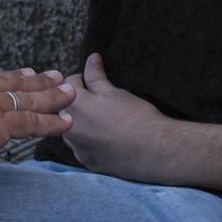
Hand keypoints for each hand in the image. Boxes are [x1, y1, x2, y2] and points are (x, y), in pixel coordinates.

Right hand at [0, 68, 75, 168]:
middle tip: (58, 76)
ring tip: (71, 93)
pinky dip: (51, 122)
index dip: (14, 77)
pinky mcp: (2, 126)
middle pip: (18, 84)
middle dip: (40, 81)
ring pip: (31, 101)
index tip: (27, 72)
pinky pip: (33, 123)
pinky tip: (66, 122)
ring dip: (53, 97)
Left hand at [65, 53, 171, 182]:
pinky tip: (106, 138)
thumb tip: (91, 58)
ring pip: (72, 127)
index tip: (97, 84)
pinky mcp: (86, 162)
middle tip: (102, 102)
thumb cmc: (136, 117)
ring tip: (104, 121)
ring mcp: (77, 148)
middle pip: (66, 106)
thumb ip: (96, 76)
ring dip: (81, 121)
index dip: (84, 80)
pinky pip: (80, 146)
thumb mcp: (115, 92)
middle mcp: (69, 129)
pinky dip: (88, 140)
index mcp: (74, 106)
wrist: (155, 151)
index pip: (68, 83)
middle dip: (79, 101)